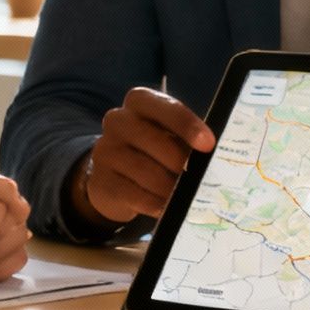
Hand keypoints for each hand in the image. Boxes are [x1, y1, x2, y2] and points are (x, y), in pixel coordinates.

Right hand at [72, 87, 215, 226]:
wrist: (116, 178)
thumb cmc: (153, 152)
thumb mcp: (169, 138)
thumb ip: (186, 142)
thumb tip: (208, 160)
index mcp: (140, 102)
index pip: (163, 106)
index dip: (186, 124)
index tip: (208, 144)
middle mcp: (118, 120)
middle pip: (154, 139)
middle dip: (180, 162)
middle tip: (198, 179)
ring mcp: (105, 149)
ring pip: (144, 170)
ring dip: (169, 187)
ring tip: (184, 197)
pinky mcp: (100, 179)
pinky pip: (133, 193)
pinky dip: (154, 203)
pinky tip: (165, 208)